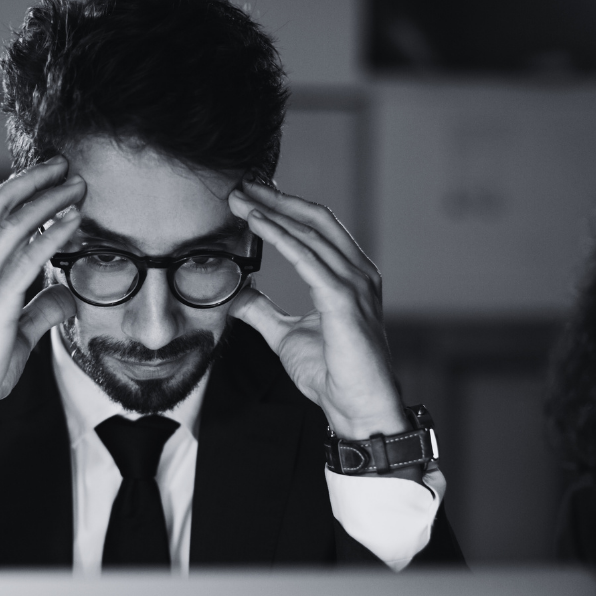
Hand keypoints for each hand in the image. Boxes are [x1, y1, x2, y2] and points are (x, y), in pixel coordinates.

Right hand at [0, 156, 84, 469]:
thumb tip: (67, 297)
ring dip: (49, 200)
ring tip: (78, 185)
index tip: (47, 175)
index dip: (17, 190)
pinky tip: (73, 220)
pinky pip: (25, 261)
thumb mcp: (14, 336)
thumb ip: (38, 312)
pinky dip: (52, 234)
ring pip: (12, 226)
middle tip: (66, 166)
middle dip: (32, 181)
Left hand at [227, 181, 409, 444]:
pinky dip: (281, 238)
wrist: (358, 409)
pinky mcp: (344, 301)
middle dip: (277, 199)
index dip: (284, 208)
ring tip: (240, 200)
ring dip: (272, 213)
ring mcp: (355, 285)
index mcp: (348, 277)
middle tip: (240, 186)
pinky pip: (308, 260)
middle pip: (315, 219)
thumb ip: (264, 312)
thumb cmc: (333, 374)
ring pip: (310, 234)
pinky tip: (258, 225)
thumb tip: (238, 295)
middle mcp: (357, 273)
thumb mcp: (287, 336)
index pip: (316, 229)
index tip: (250, 196)